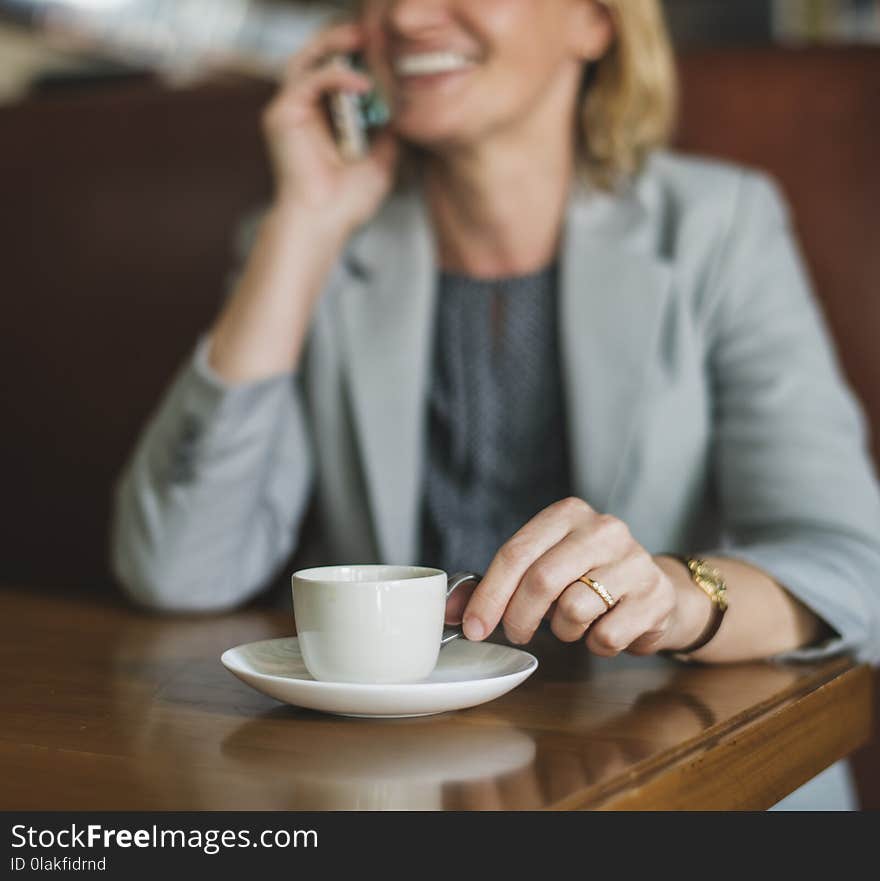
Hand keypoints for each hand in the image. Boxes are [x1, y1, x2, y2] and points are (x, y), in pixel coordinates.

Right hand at [262, 23, 398, 235]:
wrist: (323, 223)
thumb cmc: (347, 202)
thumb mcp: (382, 160)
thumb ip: (388, 130)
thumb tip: (404, 106)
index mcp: (322, 118)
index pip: (336, 71)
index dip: (359, 55)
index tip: (387, 46)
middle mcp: (302, 109)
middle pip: (318, 56)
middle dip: (345, 39)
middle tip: (374, 29)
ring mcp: (289, 110)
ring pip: (308, 58)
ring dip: (336, 44)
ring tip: (365, 38)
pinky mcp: (281, 114)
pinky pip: (309, 80)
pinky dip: (336, 76)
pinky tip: (363, 83)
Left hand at [461, 498, 707, 655]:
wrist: (655, 591)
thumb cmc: (586, 579)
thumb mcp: (541, 570)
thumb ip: (496, 587)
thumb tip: (450, 610)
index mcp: (568, 514)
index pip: (516, 553)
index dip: (489, 595)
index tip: (474, 627)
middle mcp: (604, 529)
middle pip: (541, 580)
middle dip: (518, 618)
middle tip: (516, 633)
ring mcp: (635, 561)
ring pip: (573, 610)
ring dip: (563, 630)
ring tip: (573, 623)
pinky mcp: (656, 596)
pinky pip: (606, 635)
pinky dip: (595, 645)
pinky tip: (603, 629)